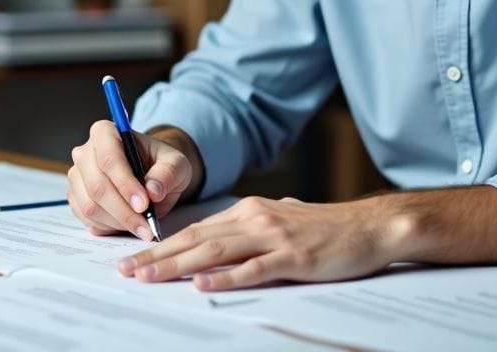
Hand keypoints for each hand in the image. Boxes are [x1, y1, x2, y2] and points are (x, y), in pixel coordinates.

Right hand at [67, 120, 195, 240]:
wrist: (151, 174)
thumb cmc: (161, 164)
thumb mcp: (176, 164)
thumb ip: (167, 174)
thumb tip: (153, 191)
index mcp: (105, 133)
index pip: (109, 159)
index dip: (125, 184)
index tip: (144, 204)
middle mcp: (85, 152)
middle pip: (97, 186)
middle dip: (123, 211)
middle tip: (146, 226)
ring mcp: (77, 176)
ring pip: (90, 206)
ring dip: (117, 222)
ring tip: (142, 228)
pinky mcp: (76, 198)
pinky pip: (86, 219)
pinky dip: (108, 227)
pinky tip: (127, 225)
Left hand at [117, 196, 390, 290]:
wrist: (371, 227)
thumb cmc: (328, 228)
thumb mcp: (282, 219)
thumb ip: (252, 227)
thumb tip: (224, 238)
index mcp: (249, 211)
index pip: (196, 229)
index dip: (161, 244)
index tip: (133, 258)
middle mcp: (255, 219)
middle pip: (196, 239)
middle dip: (156, 256)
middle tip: (125, 270)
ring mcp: (273, 237)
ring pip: (215, 252)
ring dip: (177, 265)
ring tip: (148, 276)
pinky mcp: (293, 258)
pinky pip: (252, 269)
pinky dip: (224, 277)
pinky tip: (201, 284)